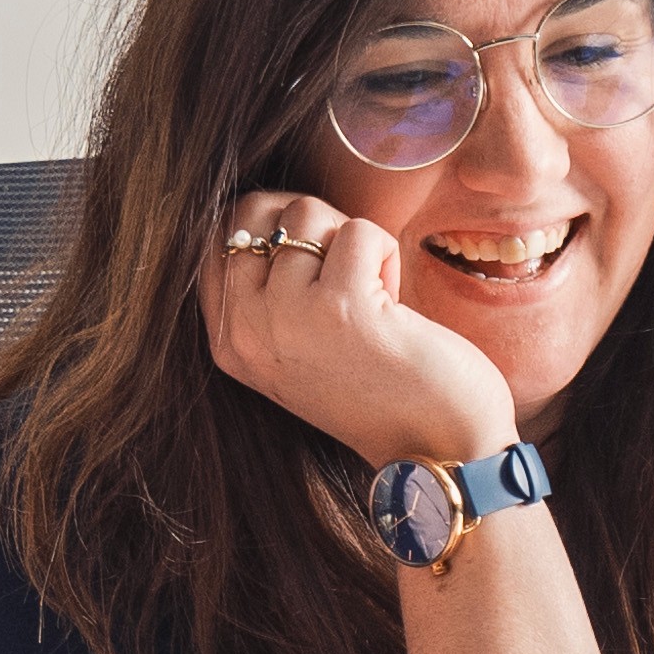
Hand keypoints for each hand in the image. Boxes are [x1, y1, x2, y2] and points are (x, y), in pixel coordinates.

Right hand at [199, 189, 517, 471]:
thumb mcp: (294, 344)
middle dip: (309, 222)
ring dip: (352, 241)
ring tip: (371, 296)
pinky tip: (393, 308)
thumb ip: (266, 287)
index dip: (269, 221)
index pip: (217, 234)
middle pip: (255, 211)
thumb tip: (268, 204)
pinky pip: (359, 231)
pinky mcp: (341, 309)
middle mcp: (244, 331)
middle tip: (343, 270)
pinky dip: (385, 255)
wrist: (436, 449)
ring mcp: (287, 318)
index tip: (310, 258)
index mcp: (226, 340)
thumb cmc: (375, 386)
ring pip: (307, 213)